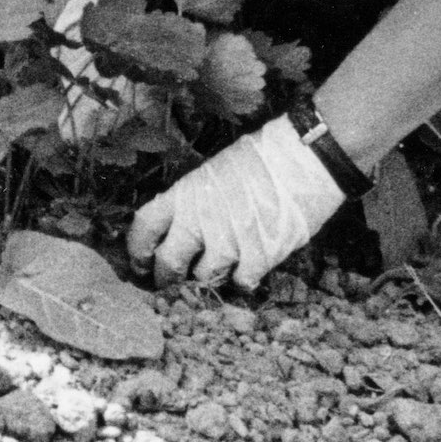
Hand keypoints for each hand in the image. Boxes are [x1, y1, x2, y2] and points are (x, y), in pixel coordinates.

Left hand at [127, 117, 349, 290]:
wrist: (304, 158)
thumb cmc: (261, 157)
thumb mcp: (214, 171)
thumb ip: (193, 200)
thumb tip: (179, 224)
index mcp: (184, 195)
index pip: (144, 227)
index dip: (136, 249)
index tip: (138, 261)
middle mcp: (199, 222)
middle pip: (167, 263)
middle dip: (164, 278)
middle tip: (169, 282)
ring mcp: (228, 243)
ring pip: (203, 278)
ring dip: (206, 278)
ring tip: (215, 271)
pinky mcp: (258, 259)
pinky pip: (240, 284)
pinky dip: (241, 282)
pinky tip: (246, 271)